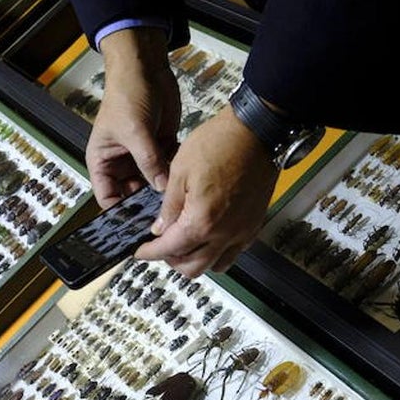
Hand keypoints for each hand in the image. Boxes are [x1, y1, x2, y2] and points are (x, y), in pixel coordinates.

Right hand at [89, 28, 180, 207]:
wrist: (145, 67)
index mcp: (102, 162)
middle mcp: (121, 163)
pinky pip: (168, 169)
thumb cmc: (127, 94)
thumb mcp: (135, 131)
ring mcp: (142, 157)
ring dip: (165, 190)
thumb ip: (149, 162)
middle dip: (147, 204)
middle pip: (133, 196)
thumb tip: (163, 190)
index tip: (138, 225)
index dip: (120, 213)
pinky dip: (176, 174)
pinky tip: (186, 180)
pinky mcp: (160, 148)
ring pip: (153, 184)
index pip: (108, 198)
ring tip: (179, 203)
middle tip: (166, 217)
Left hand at [135, 106, 277, 275]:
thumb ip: (169, 206)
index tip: (142, 251)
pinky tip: (208, 238)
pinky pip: (234, 252)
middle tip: (160, 247)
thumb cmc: (220, 144)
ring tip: (184, 244)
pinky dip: (217, 253)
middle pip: (193, 267)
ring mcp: (242, 232)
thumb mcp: (180, 171)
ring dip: (196, 261)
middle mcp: (225, 234)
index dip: (151, 252)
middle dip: (172, 261)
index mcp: (202, 221)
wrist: (257, 132)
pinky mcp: (254, 224)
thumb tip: (160, 228)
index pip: (170, 249)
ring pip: (215, 265)